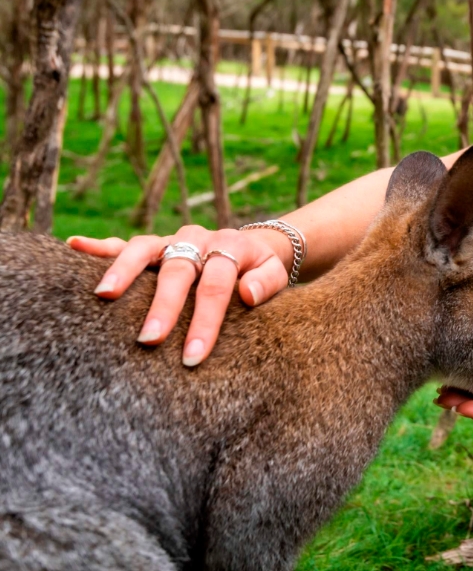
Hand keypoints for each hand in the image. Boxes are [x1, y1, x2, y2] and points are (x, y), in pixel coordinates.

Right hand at [67, 226, 291, 365]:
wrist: (253, 246)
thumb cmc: (261, 270)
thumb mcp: (276, 274)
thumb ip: (266, 282)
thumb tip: (247, 294)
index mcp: (230, 246)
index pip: (216, 285)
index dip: (205, 321)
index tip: (193, 355)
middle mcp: (198, 238)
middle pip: (178, 270)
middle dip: (163, 306)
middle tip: (149, 339)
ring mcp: (172, 240)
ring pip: (144, 250)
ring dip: (123, 271)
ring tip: (104, 295)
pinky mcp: (154, 245)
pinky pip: (124, 243)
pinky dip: (99, 245)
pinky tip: (74, 245)